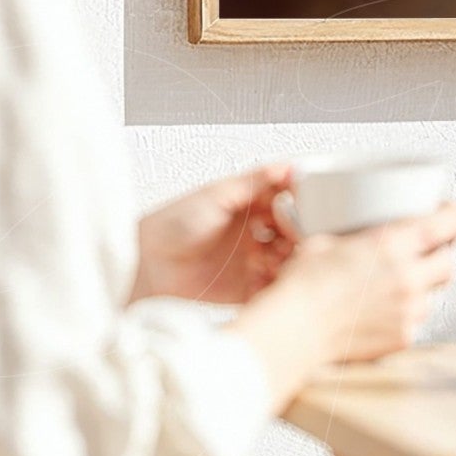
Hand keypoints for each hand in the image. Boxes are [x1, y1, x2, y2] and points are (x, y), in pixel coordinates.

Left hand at [132, 165, 295, 305]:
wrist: (147, 265)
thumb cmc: (173, 224)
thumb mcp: (216, 194)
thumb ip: (254, 181)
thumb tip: (287, 166)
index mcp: (247, 205)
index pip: (285, 200)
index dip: (298, 204)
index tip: (308, 207)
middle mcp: (252, 232)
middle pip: (290, 232)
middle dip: (299, 233)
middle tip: (300, 236)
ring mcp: (250, 261)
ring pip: (286, 259)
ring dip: (292, 259)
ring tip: (287, 258)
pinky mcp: (245, 289)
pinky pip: (272, 288)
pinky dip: (281, 285)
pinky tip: (280, 280)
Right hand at [283, 203, 455, 361]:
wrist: (297, 328)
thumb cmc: (305, 285)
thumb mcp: (327, 240)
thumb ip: (356, 237)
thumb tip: (355, 234)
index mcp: (393, 244)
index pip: (449, 222)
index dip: (455, 215)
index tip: (452, 214)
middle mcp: (407, 277)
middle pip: (448, 263)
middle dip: (440, 256)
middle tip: (423, 254)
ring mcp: (408, 310)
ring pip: (434, 295)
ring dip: (422, 288)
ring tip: (395, 286)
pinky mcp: (402, 337)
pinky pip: (416, 322)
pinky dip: (405, 315)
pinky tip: (382, 311)